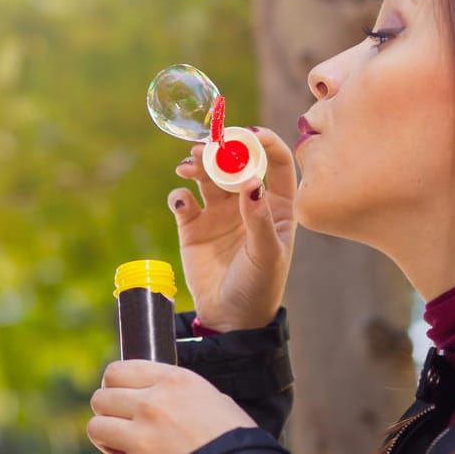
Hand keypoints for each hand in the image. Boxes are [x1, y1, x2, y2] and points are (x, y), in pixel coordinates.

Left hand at [88, 360, 252, 453]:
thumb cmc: (235, 441)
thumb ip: (178, 391)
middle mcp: (152, 405)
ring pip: (95, 428)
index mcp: (172, 381)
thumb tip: (156, 391)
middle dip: (109, 413)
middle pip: (100, 399)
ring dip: (105, 440)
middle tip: (123, 426)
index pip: (115, 371)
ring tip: (123, 448)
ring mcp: (141, 440)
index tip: (120, 397)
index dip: (114, 386)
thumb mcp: (213, 398)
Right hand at [169, 125, 296, 331]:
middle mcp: (247, 202)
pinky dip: (179, 195)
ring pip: (206, 176)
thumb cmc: (259, 287)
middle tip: (207, 148)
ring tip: (188, 167)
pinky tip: (181, 202)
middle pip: (234, 163)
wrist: (229, 319)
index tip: (247, 134)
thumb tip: (252, 181)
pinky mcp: (192, 226)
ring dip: (196, 166)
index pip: (275, 162)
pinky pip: (183, 200)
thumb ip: (258, 218)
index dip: (264, 143)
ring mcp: (218, 213)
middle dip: (221, 150)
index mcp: (276, 205)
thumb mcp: (267, 254)